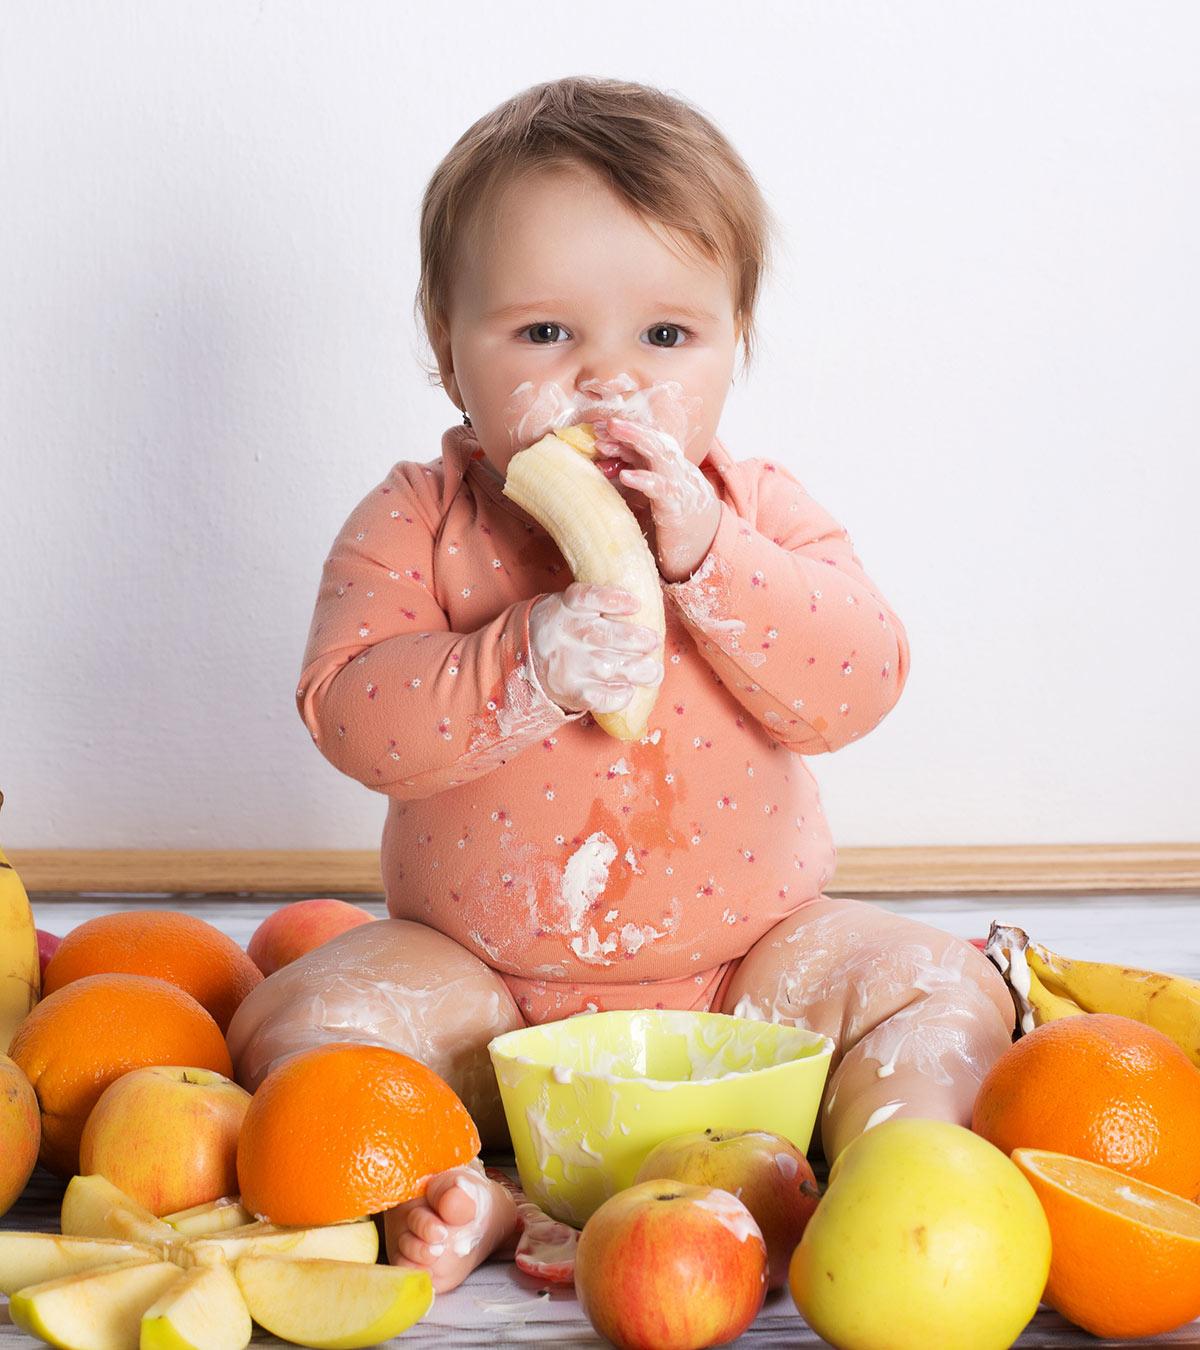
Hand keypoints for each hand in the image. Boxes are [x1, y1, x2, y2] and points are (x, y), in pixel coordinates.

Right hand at [528, 583, 662, 715]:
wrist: (527, 657)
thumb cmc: (565, 628)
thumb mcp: (572, 605)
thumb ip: (602, 605)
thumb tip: (648, 613)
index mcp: (567, 607)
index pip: (587, 597)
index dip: (613, 600)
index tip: (636, 604)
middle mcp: (566, 634)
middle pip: (603, 636)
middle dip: (634, 640)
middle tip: (653, 641)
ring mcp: (568, 665)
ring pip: (606, 668)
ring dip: (636, 671)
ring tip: (653, 671)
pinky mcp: (571, 691)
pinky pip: (599, 697)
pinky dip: (618, 696)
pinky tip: (629, 689)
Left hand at [592, 416, 720, 582]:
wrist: (705, 545)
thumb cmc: (673, 521)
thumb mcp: (651, 496)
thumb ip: (631, 478)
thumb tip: (600, 464)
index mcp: (667, 467)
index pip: (646, 443)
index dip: (624, 433)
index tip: (598, 428)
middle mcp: (675, 470)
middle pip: (654, 441)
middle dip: (630, 428)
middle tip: (605, 423)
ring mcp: (679, 484)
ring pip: (661, 454)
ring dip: (636, 440)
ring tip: (613, 433)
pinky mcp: (678, 505)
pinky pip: (662, 487)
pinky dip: (643, 479)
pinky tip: (625, 476)